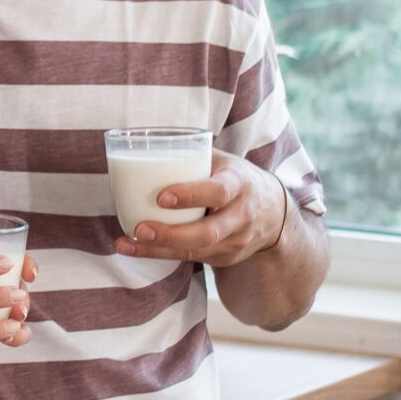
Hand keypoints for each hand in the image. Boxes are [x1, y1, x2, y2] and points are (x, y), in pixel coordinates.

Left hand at [113, 150, 289, 267]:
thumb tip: (145, 141)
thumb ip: (192, 155)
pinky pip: (190, 258)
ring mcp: (234, 241)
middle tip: (140, 229)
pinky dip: (159, 255)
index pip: (218, 192)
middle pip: (208, 232)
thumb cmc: (234, 179)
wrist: (273, 213)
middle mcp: (241, 216)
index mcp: (239, 184)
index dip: (191, 195)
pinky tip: (132, 249)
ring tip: (127, 243)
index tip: (162, 197)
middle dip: (172, 234)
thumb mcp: (223, 162)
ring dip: (158, 250)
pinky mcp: (224, 258)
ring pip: (196, 251)